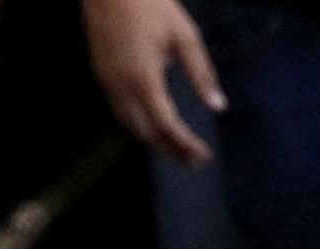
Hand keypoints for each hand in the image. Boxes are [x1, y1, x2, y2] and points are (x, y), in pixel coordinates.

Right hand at [82, 0, 219, 166]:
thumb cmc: (151, 5)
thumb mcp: (185, 36)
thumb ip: (201, 74)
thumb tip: (218, 107)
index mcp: (143, 78)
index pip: (165, 125)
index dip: (185, 144)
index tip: (204, 156)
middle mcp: (120, 85)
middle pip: (144, 132)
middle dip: (170, 150)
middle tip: (195, 162)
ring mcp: (107, 80)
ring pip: (129, 124)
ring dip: (153, 140)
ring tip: (178, 150)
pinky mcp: (101, 73)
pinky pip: (119, 109)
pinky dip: (139, 124)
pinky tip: (156, 126)